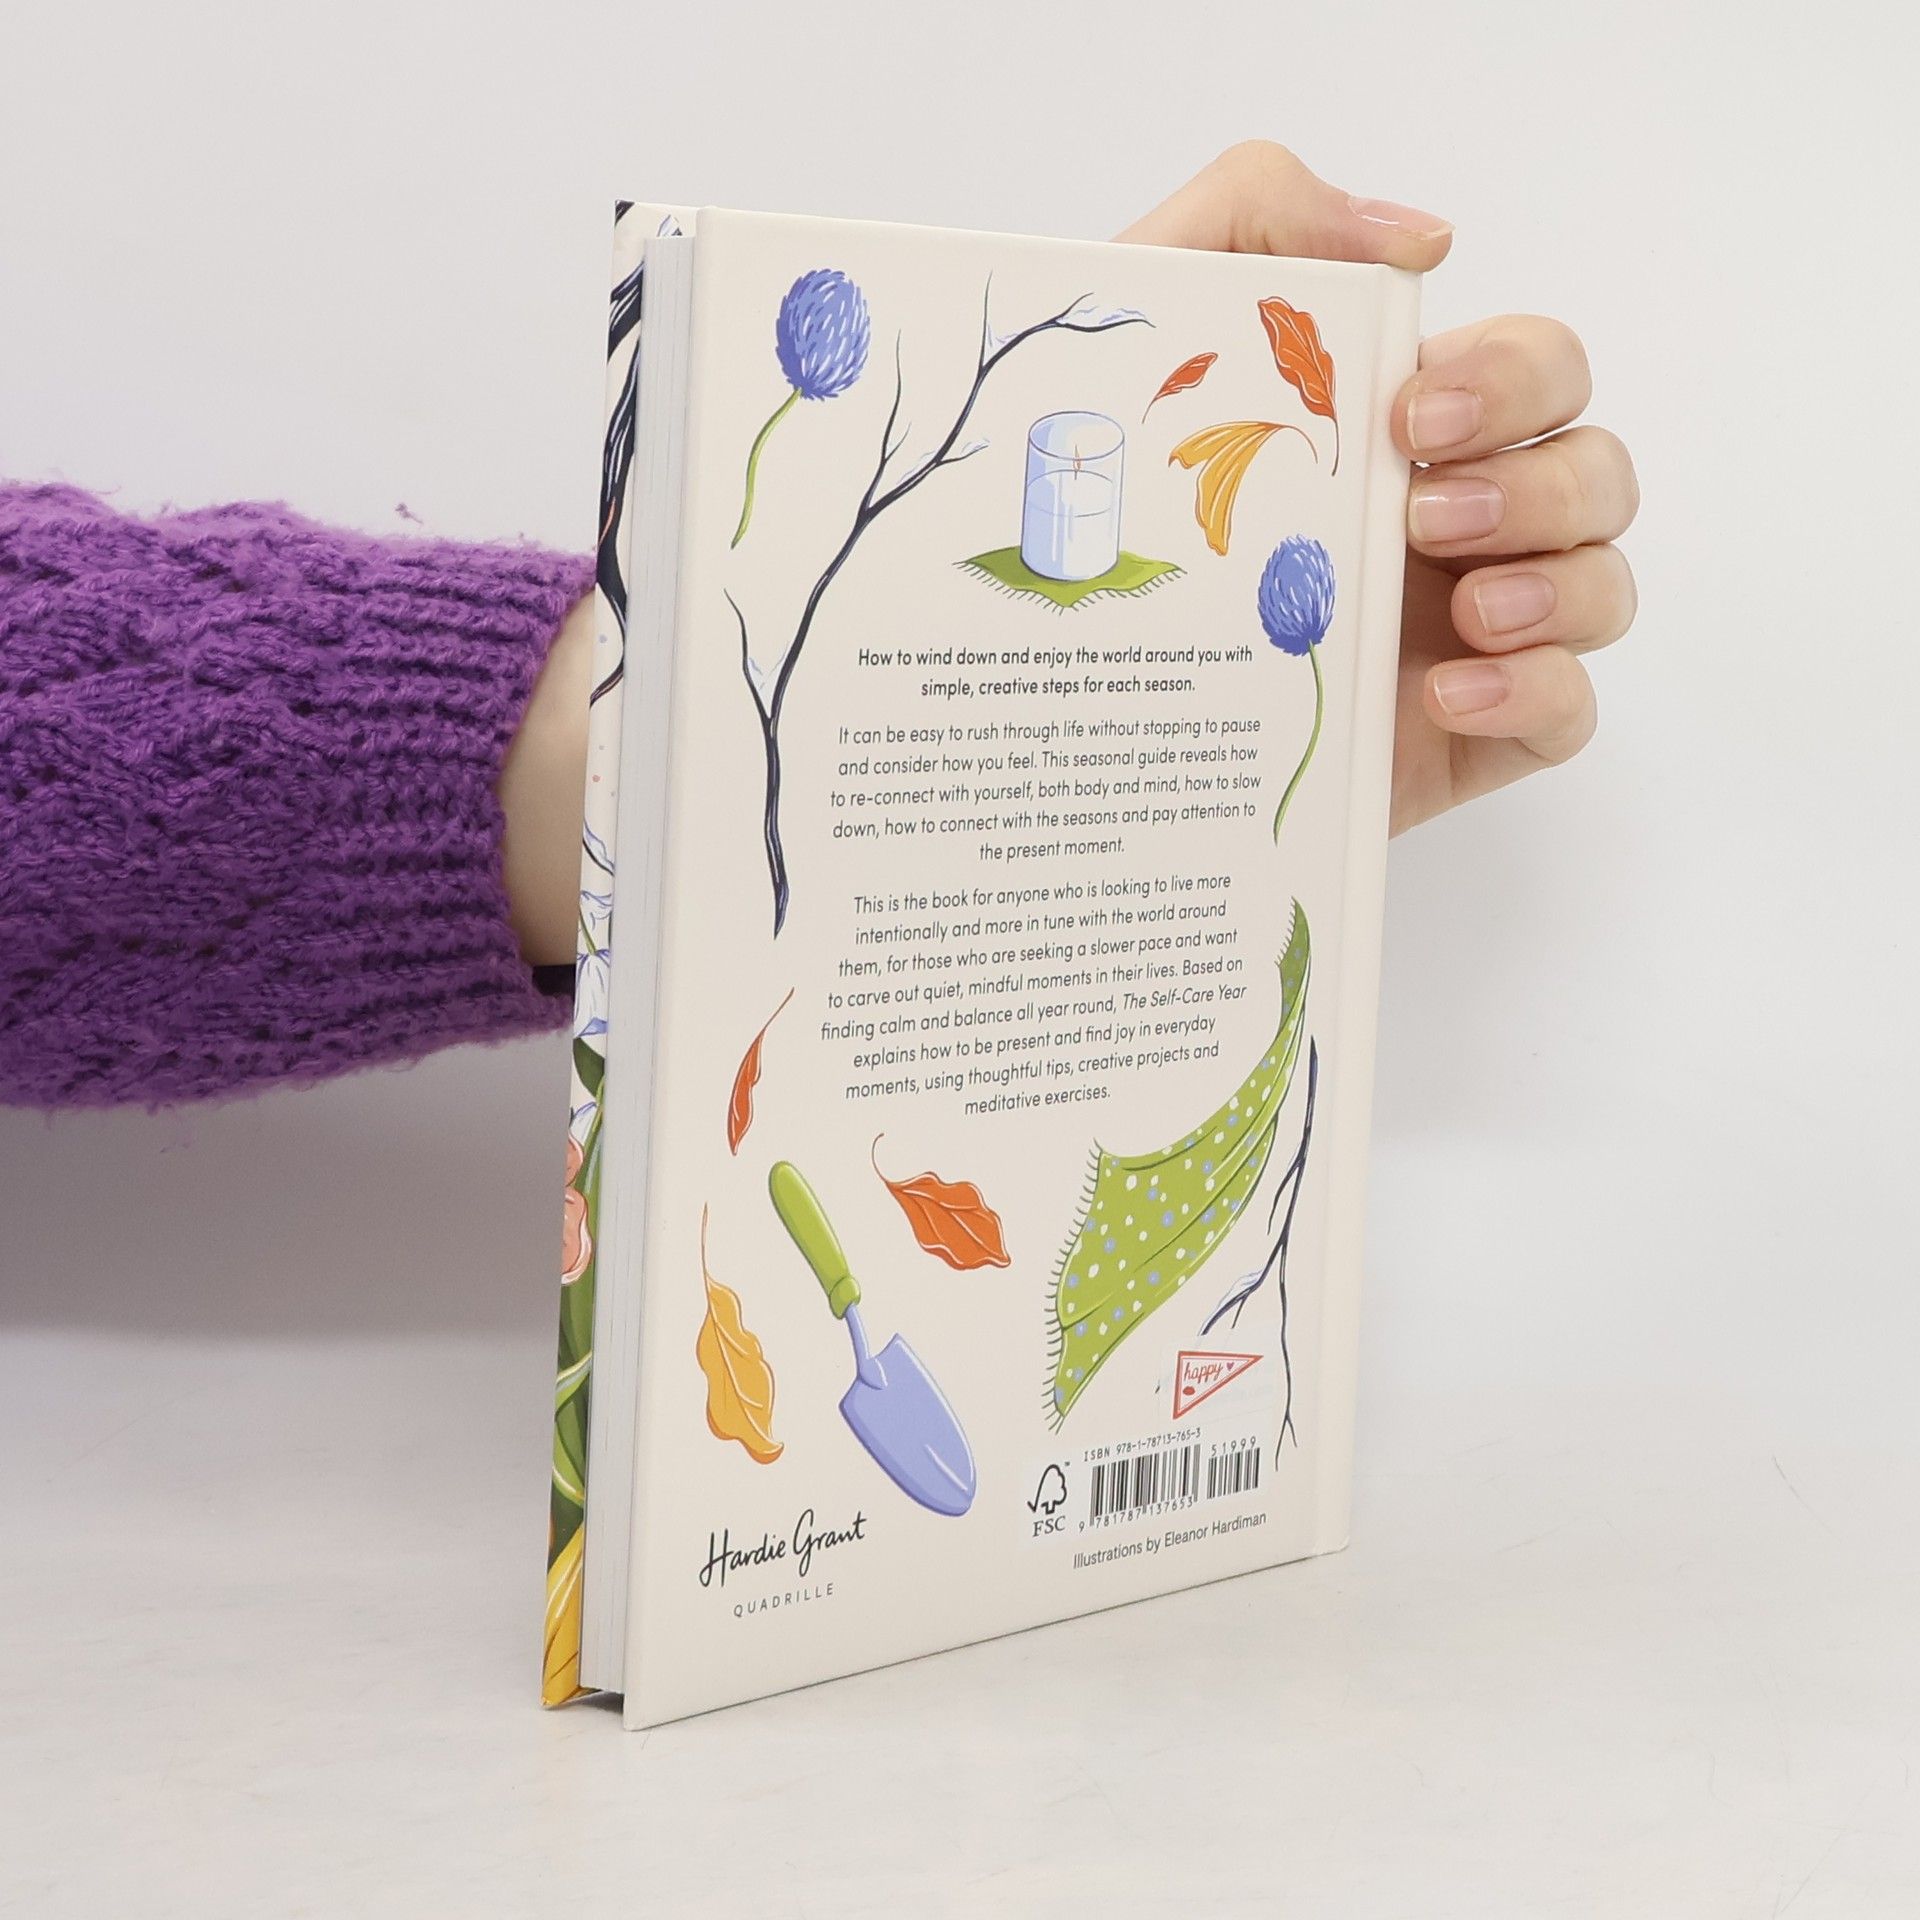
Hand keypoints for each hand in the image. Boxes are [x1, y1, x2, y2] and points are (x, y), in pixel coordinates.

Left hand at [1120, 143, 1638, 832]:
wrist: (1058, 689)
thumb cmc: (1102, 503)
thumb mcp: (1144, 323)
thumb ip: (1255, 214)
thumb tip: (1423, 239)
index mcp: (1410, 430)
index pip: (1541, 370)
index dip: (1515, 381)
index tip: (1412, 417)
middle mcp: (1457, 524)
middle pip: (1595, 473)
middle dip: (1541, 484)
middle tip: (1422, 516)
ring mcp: (1468, 634)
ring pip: (1605, 587)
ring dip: (1563, 585)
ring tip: (1465, 612)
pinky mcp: (1459, 737)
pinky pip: (1569, 711)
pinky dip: (1540, 693)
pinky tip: (1445, 694)